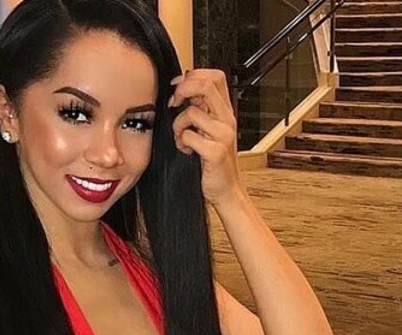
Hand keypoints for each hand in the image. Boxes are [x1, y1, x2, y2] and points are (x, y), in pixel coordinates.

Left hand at [168, 68, 241, 206]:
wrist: (227, 191)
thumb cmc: (215, 164)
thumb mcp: (210, 132)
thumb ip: (201, 112)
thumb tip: (181, 91)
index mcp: (226, 112)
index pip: (215, 77)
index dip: (193, 75)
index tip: (178, 87)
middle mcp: (227, 120)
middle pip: (205, 85)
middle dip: (183, 90)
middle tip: (174, 104)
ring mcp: (223, 136)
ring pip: (192, 112)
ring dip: (178, 124)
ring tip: (180, 137)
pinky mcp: (215, 152)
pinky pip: (189, 136)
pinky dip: (181, 142)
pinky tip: (186, 150)